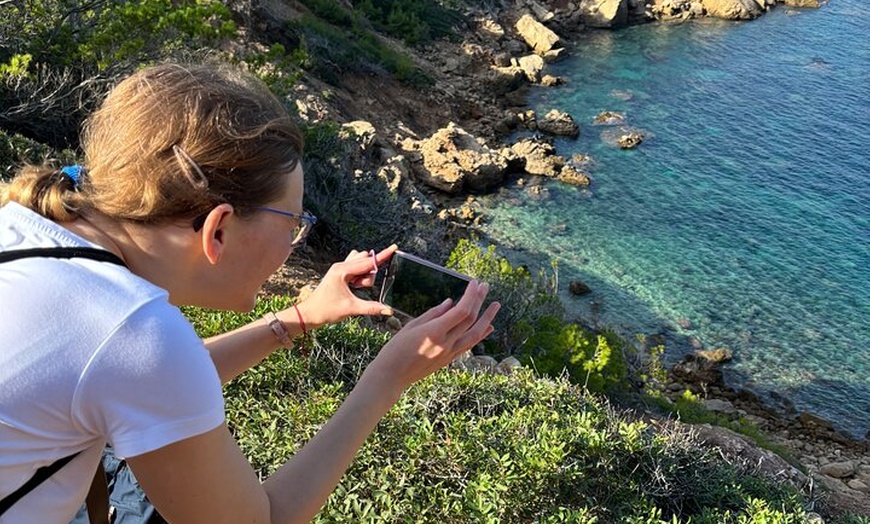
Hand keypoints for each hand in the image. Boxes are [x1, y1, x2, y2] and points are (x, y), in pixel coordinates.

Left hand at [292, 245, 398, 327]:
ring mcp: (340, 268)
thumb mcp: (351, 309)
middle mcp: (341, 266)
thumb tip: (388, 310)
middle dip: (369, 274)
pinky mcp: (340, 273)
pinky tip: (354, 285)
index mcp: (342, 270)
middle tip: (359, 288)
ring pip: (361, 263)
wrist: (309, 313)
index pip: (368, 261)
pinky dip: (359, 275)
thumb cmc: (326, 310)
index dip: (383, 255)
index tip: (394, 247)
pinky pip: (356, 267)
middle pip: (366, 261)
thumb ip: (371, 308)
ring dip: (364, 275)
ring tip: (355, 288)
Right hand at [360, 280, 500, 396]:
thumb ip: (433, 314)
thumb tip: (451, 303)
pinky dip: (480, 334)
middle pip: (470, 319)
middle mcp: (446, 343)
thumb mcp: (412, 326)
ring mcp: (449, 353)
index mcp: (435, 332)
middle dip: (479, 300)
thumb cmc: (395, 349)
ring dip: (487, 318)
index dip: (470, 295)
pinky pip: (469, 344)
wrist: (392, 376)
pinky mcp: (449, 360)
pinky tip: (488, 327)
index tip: (474, 283)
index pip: (461, 311)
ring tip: (496, 305)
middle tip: (485, 286)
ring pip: (475, 333)